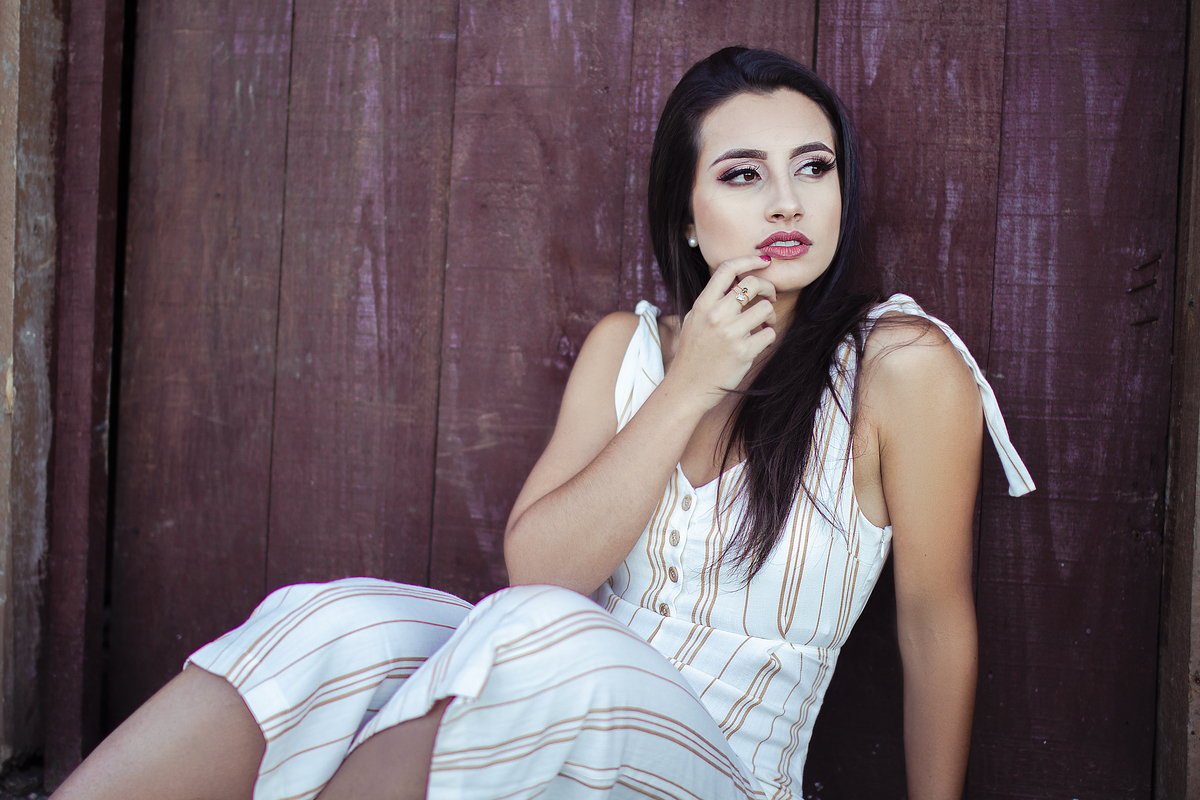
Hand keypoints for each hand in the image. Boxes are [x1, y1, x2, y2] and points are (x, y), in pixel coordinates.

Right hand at [668, 255, 778, 409]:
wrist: (688, 386)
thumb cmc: (692, 353)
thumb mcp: (693, 320)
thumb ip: (711, 301)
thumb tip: (735, 283)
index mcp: (703, 304)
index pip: (727, 268)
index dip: (749, 259)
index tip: (763, 261)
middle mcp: (716, 315)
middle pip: (752, 284)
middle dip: (768, 287)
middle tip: (770, 296)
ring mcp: (730, 333)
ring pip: (765, 309)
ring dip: (769, 315)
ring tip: (763, 324)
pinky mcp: (743, 352)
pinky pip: (769, 333)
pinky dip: (768, 336)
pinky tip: (759, 341)